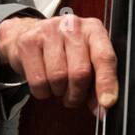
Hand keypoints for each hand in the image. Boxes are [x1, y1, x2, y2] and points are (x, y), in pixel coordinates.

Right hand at [0, 12, 118, 116]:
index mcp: (93, 29)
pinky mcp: (28, 42)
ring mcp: (49, 31)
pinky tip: (45, 82)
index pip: (104, 57)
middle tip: (74, 97)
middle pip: (80, 72)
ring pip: (58, 77)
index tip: (107, 103)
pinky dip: (43, 92)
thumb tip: (103, 107)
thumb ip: (98, 82)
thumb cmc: (64, 49)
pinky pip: (38, 81)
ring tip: (59, 86)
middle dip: (78, 94)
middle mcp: (72, 26)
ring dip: (60, 92)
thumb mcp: (87, 59)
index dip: (107, 83)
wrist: (29, 32)